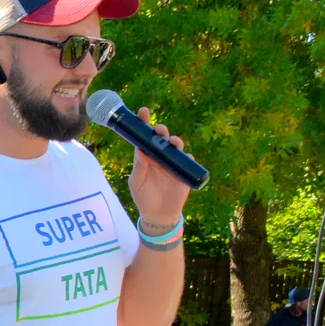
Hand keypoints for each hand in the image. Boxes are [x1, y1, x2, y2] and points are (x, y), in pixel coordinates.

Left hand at [126, 106, 194, 231]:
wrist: (159, 214)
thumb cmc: (144, 197)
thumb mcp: (137, 183)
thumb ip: (139, 168)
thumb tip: (139, 150)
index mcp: (145, 156)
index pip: (144, 137)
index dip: (144, 123)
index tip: (143, 111)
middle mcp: (159, 156)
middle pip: (161, 138)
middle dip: (160, 130)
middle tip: (158, 130)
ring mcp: (172, 162)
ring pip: (175, 146)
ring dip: (175, 141)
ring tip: (172, 142)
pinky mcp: (184, 170)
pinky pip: (187, 159)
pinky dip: (186, 156)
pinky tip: (183, 157)